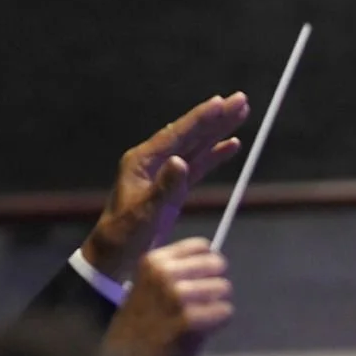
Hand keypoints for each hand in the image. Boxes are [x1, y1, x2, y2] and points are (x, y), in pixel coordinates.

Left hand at [80, 93, 251, 280]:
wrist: (114, 255)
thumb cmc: (125, 235)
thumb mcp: (146, 213)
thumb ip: (165, 188)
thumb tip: (181, 161)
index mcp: (142, 161)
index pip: (177, 134)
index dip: (201, 119)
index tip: (221, 102)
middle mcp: (153, 161)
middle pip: (190, 134)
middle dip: (216, 117)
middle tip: (240, 100)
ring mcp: (162, 172)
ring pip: (196, 146)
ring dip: (218, 131)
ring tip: (240, 114)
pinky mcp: (172, 186)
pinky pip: (198, 165)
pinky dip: (214, 154)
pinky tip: (231, 145)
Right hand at [101, 237, 232, 355]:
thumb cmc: (145, 323)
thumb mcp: (152, 286)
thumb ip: (180, 272)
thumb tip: (215, 261)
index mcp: (154, 261)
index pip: (202, 246)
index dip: (208, 264)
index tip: (202, 279)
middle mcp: (163, 273)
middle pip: (217, 265)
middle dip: (216, 283)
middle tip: (204, 302)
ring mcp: (175, 295)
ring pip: (223, 287)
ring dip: (219, 303)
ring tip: (202, 317)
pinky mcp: (187, 319)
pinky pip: (224, 311)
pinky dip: (220, 320)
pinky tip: (204, 329)